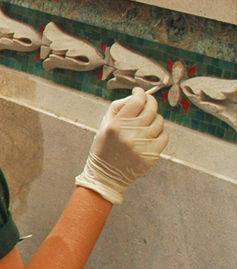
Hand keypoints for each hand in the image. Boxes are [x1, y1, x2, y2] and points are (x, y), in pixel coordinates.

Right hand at [75, 87, 167, 203]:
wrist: (106, 175)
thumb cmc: (104, 147)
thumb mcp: (104, 125)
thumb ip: (119, 107)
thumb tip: (137, 96)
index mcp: (117, 125)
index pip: (137, 101)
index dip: (140, 93)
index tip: (140, 92)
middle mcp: (131, 134)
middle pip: (151, 108)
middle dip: (150, 102)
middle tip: (147, 102)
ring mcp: (143, 146)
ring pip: (159, 121)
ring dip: (154, 118)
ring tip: (146, 123)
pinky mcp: (152, 155)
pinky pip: (164, 136)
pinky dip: (159, 132)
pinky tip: (150, 134)